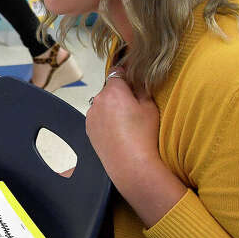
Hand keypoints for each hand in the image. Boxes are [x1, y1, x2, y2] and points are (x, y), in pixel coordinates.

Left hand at [86, 72, 185, 226]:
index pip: (117, 72)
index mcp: (114, 91)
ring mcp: (91, 115)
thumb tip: (136, 80)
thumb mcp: (150, 107)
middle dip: (120, 93)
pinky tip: (118, 131)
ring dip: (111, 107)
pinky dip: (105, 119)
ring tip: (126, 123)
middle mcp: (98, 100)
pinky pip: (97, 117)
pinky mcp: (88, 128)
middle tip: (134, 106)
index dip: (126, 75)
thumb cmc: (144, 135)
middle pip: (109, 89)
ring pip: (102, 103)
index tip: (133, 80)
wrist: (130, 164)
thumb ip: (142, 89)